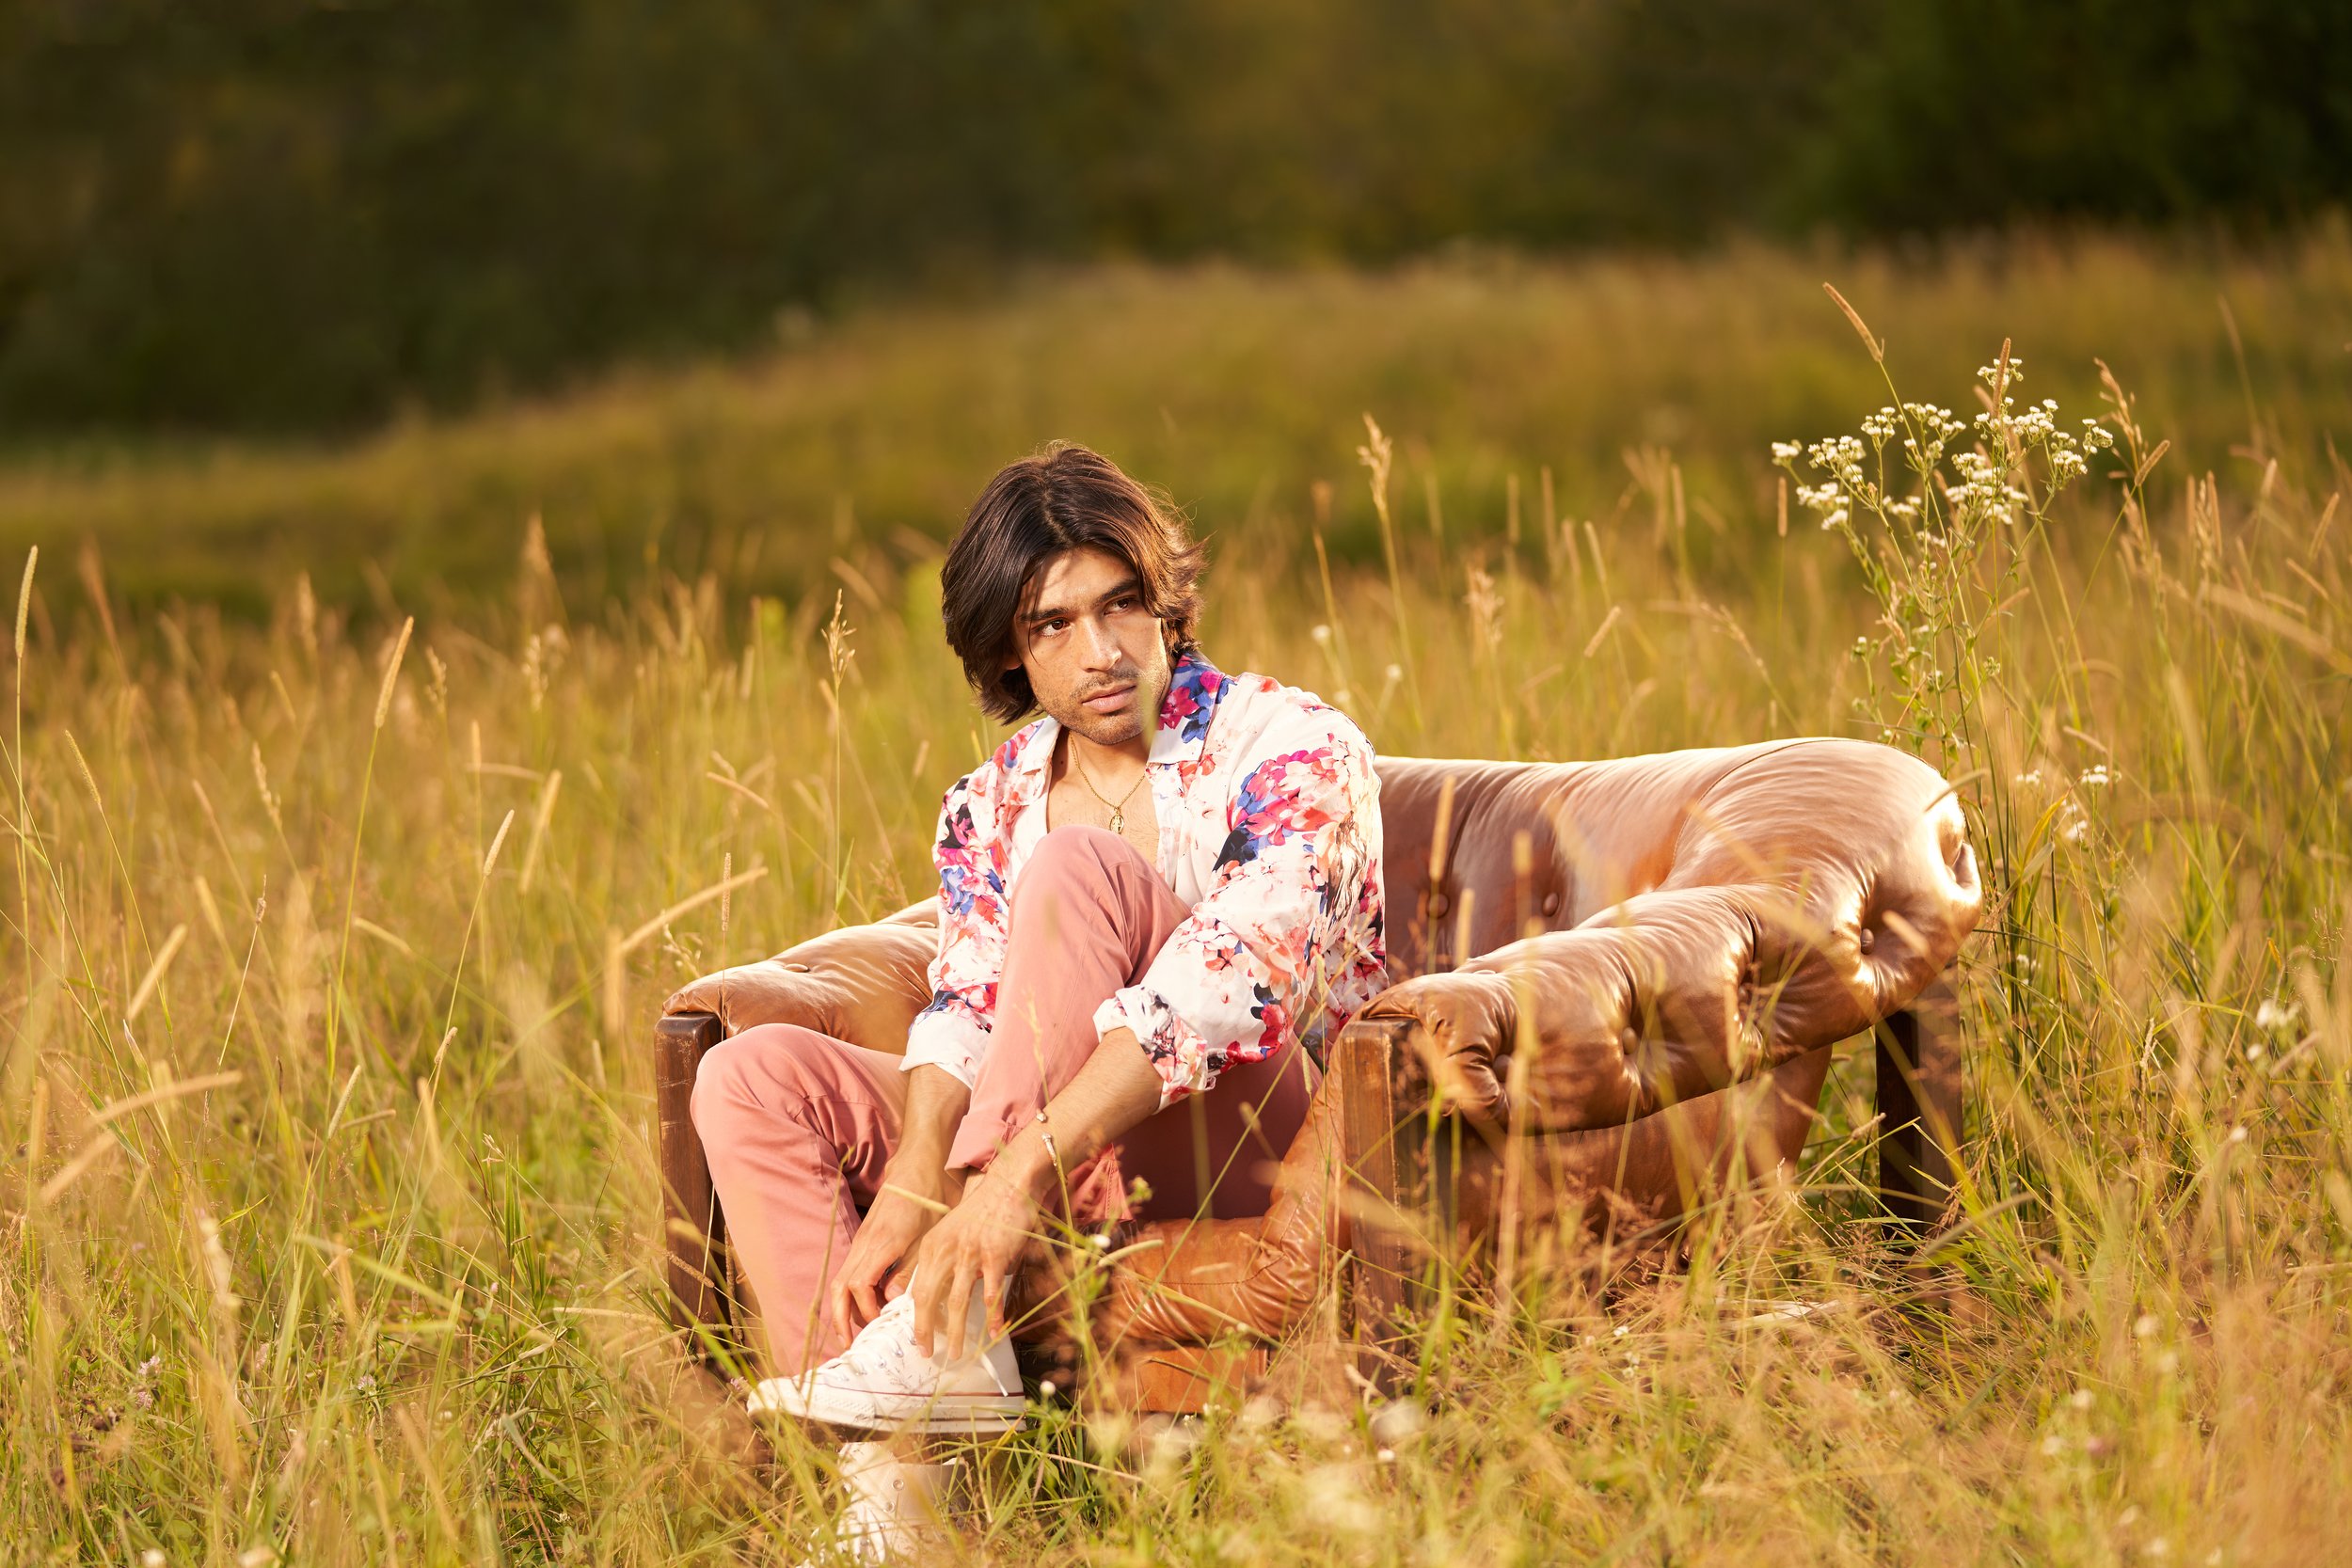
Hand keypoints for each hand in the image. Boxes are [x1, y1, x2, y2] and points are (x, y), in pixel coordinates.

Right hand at [826, 1164, 954, 1347]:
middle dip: (841, 1317)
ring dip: (845, 1307)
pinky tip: (867, 1305)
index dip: (867, 1310)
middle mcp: (866, 1243)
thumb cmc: (930, 1197)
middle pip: (841, 1286)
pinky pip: (852, 1270)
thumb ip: (909, 1269)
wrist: (919, 1164)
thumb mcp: (929, 1235)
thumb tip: (892, 1301)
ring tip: (855, 1331)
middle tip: (849, 1344)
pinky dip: (852, 1292)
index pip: (860, 1285)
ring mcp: (863, 1240)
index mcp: (882, 1243)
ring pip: (842, 1279)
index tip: (881, 1325)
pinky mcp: (866, 1238)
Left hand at [908, 1153, 1048, 1359]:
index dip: (914, 1317)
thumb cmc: (984, 1212)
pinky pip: (990, 1293)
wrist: (1009, 1185)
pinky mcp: (994, 1255)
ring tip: (956, 1353)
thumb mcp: (952, 1233)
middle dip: (925, 1331)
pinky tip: (993, 1332)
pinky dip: (991, 1315)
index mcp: (932, 1246)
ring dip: (955, 1332)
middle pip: (928, 1298)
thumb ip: (944, 1260)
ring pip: (957, 1302)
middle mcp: (946, 1251)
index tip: (917, 1338)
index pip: (916, 1289)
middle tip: (927, 1353)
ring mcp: (970, 1254)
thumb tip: (938, 1295)